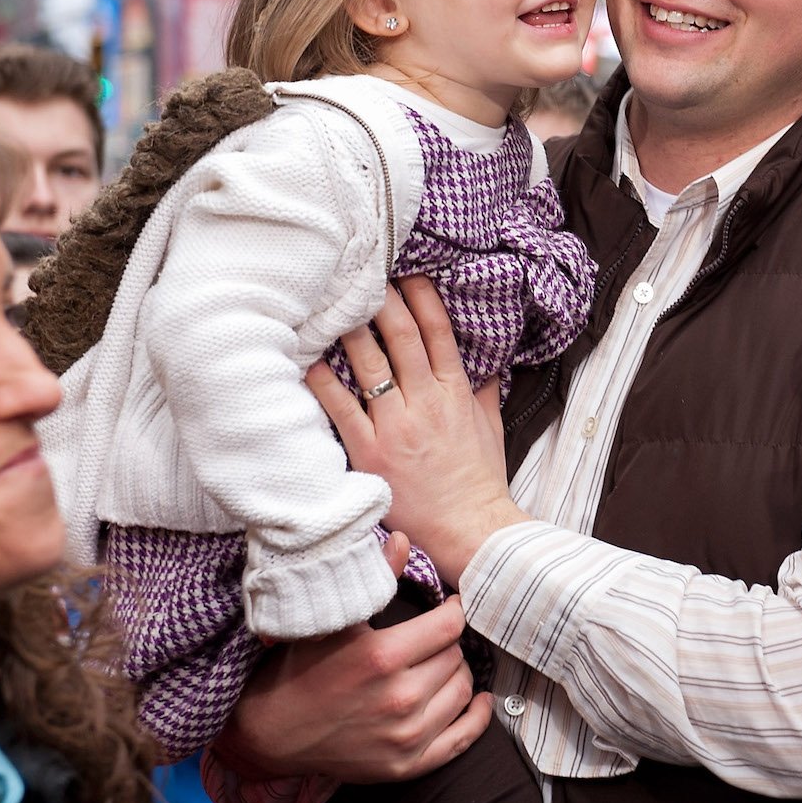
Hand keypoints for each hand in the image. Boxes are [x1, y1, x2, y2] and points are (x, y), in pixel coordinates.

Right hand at [215, 593, 492, 782]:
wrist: (272, 732)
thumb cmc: (302, 668)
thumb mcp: (333, 620)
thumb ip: (374, 578)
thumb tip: (405, 539)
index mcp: (382, 656)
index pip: (449, 624)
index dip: (452, 610)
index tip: (447, 605)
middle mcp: (400, 698)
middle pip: (457, 657)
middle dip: (447, 643)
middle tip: (433, 638)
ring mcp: (406, 737)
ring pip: (463, 691)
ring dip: (457, 674)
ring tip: (439, 664)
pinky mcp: (407, 765)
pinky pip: (463, 739)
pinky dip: (477, 717)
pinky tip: (478, 701)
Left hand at [305, 277, 523, 583]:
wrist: (470, 528)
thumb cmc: (479, 481)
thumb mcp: (491, 428)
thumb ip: (487, 392)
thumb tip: (491, 366)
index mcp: (456, 393)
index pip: (439, 332)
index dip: (422, 298)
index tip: (408, 274)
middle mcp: (426, 403)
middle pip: (402, 337)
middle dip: (382, 301)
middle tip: (363, 277)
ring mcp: (397, 427)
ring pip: (370, 365)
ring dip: (351, 331)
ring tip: (333, 306)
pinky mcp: (371, 452)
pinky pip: (342, 409)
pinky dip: (325, 384)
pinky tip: (310, 363)